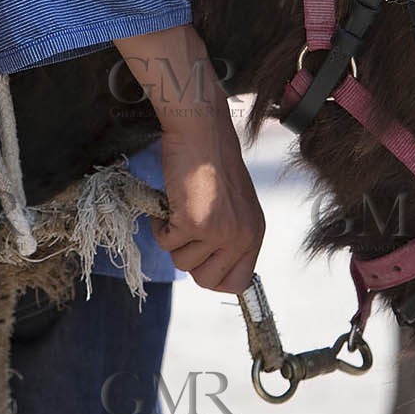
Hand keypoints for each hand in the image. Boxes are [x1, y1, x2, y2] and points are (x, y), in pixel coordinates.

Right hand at [114, 23, 264, 292]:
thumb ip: (229, 235)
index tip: (200, 261)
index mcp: (254, 232)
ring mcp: (219, 232)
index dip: (214, 277)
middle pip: (206, 280)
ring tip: (180, 207)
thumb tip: (211, 268)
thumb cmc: (212, 161)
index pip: (239, 283)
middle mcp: (241, 236)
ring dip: (173, 238)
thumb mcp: (233, 204)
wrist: (201, 130)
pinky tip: (169, 201)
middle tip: (185, 231)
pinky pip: (166, 242)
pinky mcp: (193, 223)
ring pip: (182, 263)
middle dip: (189, 259)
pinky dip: (160, 225)